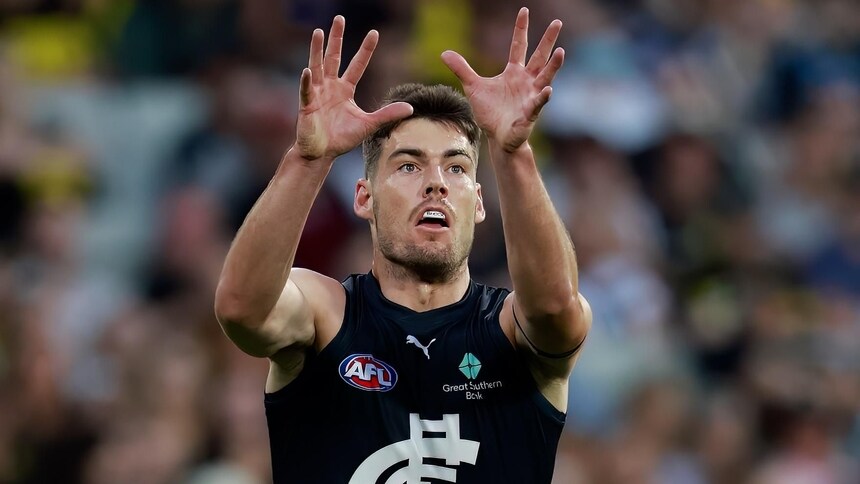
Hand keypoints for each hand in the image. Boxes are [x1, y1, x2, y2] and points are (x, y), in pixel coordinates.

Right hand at [295, 16, 412, 160]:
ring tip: (318, 32)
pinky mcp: (306, 105)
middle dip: (336, 38)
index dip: (365, 50)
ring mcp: (316, 94)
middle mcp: (330, 87)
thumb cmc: (342, 139)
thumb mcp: (368, 125)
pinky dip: (306, 81)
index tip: (374, 33)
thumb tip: (410, 108)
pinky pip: (306, 90)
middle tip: (339, 18)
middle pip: (334, 57)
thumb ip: (387, 115)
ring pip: (317, 67)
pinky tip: (307, 70)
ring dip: (317, 50)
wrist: (321, 154)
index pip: (357, 65)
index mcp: (345, 89)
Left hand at [441, 8, 563, 152]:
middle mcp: (527, 81)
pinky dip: (542, 97)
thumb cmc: (490, 112)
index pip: (519, 46)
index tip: (524, 11)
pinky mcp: (530, 113)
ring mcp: (531, 96)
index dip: (521, 29)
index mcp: (514, 72)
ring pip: (545, 77)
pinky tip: (548, 90)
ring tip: (561, 52)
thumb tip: (444, 53)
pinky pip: (538, 103)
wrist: (497, 137)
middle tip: (558, 22)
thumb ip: (462, 69)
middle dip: (548, 40)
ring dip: (553, 66)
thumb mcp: (473, 87)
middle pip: (539, 56)